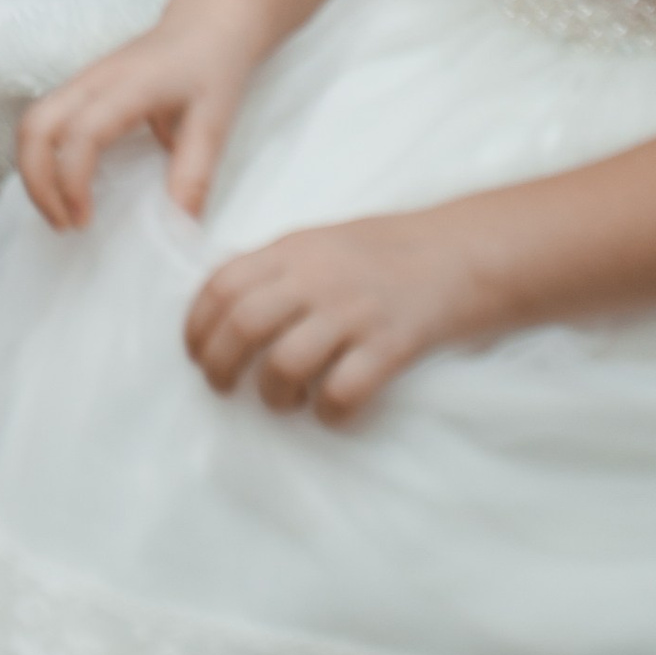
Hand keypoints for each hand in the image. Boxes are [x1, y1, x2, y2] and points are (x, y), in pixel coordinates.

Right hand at [18, 5, 264, 227]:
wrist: (208, 22)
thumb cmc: (212, 68)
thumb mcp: (216, 121)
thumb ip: (195, 173)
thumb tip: (177, 231)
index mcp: (128, 86)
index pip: (81, 133)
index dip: (72, 182)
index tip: (85, 221)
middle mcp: (93, 80)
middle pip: (35, 125)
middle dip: (36, 181)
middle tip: (64, 225)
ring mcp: (82, 81)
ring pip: (31, 122)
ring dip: (34, 171)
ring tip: (60, 212)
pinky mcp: (81, 87)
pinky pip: (44, 121)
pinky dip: (41, 158)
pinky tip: (65, 186)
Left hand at [185, 208, 488, 421]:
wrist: (461, 252)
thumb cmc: (386, 250)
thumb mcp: (320, 242)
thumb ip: (277, 268)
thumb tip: (227, 304)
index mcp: (292, 249)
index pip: (222, 284)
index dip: (197, 325)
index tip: (194, 353)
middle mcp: (316, 276)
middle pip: (243, 326)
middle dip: (220, 365)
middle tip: (221, 388)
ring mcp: (353, 310)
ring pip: (285, 363)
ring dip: (273, 394)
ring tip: (281, 401)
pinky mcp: (391, 345)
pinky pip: (344, 391)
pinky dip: (329, 412)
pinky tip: (331, 412)